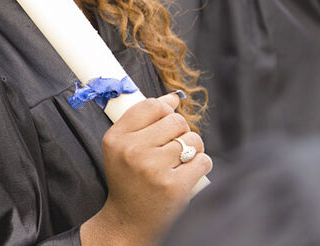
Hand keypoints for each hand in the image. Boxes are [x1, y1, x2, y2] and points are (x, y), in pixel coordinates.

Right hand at [80, 91, 211, 245]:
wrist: (130, 220)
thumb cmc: (128, 179)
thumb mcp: (122, 148)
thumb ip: (143, 120)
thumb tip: (172, 98)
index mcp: (116, 138)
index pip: (151, 106)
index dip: (165, 110)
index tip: (167, 119)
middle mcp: (132, 151)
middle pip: (176, 121)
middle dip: (180, 132)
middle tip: (172, 148)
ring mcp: (153, 169)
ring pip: (192, 140)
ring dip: (193, 149)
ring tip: (180, 161)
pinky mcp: (174, 186)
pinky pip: (203, 161)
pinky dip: (200, 166)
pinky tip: (187, 174)